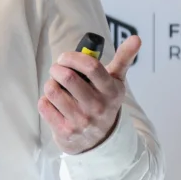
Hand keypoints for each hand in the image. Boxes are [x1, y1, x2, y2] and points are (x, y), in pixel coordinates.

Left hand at [38, 35, 141, 153]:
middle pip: (67, 77)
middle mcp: (97, 107)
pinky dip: (45, 100)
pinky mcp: (65, 131)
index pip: (91, 66)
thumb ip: (124, 58)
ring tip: (57, 87)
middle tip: (57, 69)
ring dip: (50, 84)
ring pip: (52, 90)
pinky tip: (55, 104)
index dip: (73, 57)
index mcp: (110, 91)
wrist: (99, 140)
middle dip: (57, 68)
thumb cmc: (104, 102)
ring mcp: (81, 121)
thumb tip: (136, 38)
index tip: (65, 58)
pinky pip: (44, 105)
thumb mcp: (116, 82)